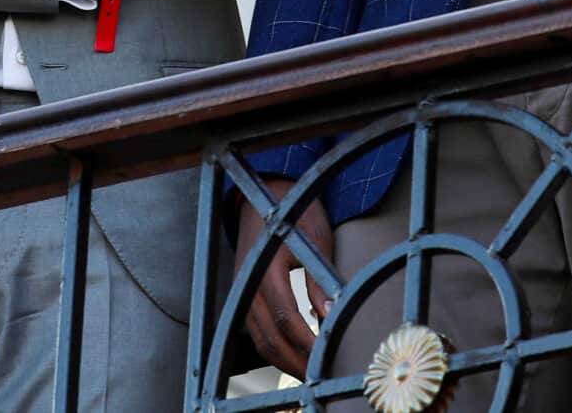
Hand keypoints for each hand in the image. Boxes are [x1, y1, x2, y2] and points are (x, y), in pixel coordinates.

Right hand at [237, 177, 334, 378]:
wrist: (263, 196)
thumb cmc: (293, 213)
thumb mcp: (314, 239)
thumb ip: (319, 279)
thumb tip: (329, 315)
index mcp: (265, 266)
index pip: (286, 317)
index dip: (307, 343)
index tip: (327, 356)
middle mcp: (247, 282)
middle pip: (269, 336)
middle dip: (295, 361)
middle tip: (320, 375)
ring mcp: (241, 290)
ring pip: (259, 338)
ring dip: (282, 360)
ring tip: (308, 372)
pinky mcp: (242, 295)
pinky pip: (253, 330)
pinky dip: (271, 348)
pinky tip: (291, 355)